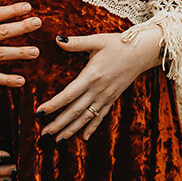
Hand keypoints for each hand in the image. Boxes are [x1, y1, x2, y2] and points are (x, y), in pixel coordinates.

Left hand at [35, 27, 162, 141]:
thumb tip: (57, 39)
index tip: (39, 113)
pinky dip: (92, 128)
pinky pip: (101, 117)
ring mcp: (106, 97)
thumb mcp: (97, 40)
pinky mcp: (112, 99)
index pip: (68, 95)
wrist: (142, 52)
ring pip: (86, 118)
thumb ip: (76, 42)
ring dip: (71, 130)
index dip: (53, 105)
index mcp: (91, 76)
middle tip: (43, 135)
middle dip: (58, 124)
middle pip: (75, 111)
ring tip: (58, 141)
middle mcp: (98, 90)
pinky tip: (84, 138)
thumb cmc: (118, 44)